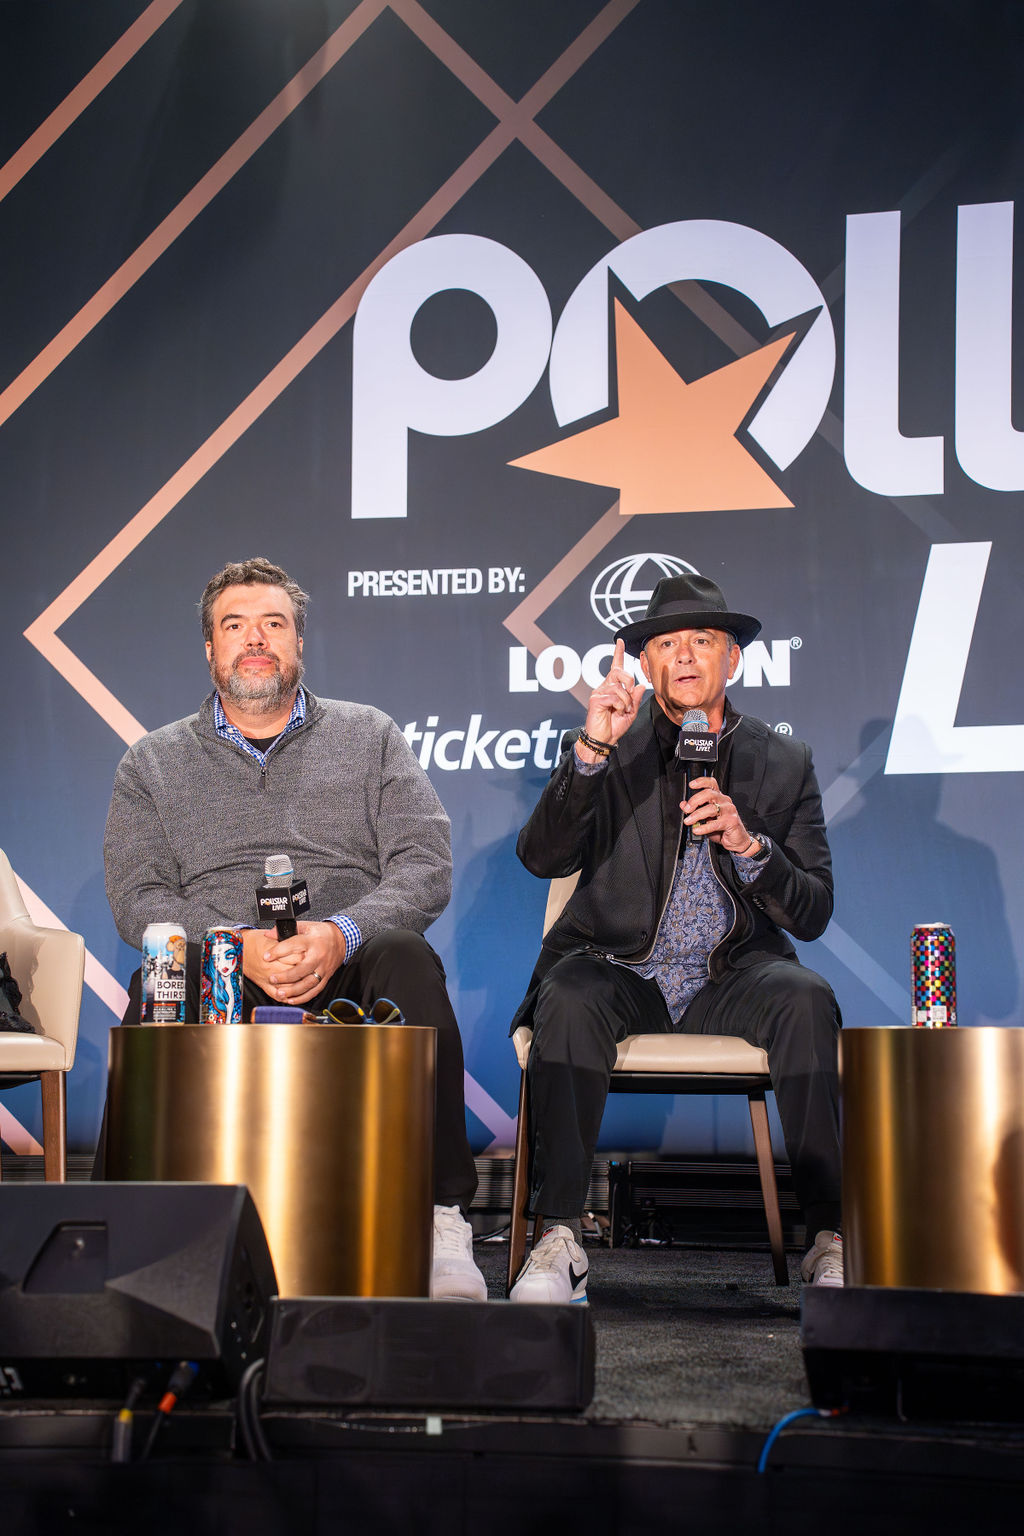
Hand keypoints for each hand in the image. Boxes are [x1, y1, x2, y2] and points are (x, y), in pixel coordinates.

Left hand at [241, 921, 346, 1006]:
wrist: (341, 940)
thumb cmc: (320, 933)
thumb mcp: (304, 926)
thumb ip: (286, 930)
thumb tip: (268, 935)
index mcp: (311, 941)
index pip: (293, 945)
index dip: (278, 951)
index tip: (266, 957)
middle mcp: (318, 956)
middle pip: (303, 969)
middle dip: (286, 976)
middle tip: (272, 978)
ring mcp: (323, 968)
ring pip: (309, 983)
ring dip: (294, 990)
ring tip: (280, 993)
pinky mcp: (326, 977)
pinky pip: (315, 990)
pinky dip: (303, 997)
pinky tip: (292, 999)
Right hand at [579, 639, 645, 759]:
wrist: (603, 739)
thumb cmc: (614, 726)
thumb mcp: (630, 712)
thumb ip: (635, 699)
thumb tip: (641, 685)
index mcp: (612, 688)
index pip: (616, 667)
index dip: (618, 653)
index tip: (620, 641)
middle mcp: (604, 687)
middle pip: (619, 672)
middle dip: (629, 681)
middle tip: (630, 695)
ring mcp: (598, 692)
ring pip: (619, 687)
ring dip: (626, 701)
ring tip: (623, 710)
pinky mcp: (596, 699)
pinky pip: (614, 696)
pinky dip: (620, 705)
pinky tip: (616, 712)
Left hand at [682, 776, 753, 852]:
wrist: (737, 840)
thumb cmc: (722, 828)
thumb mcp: (705, 819)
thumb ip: (695, 810)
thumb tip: (683, 804)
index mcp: (718, 798)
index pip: (711, 784)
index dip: (701, 782)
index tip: (691, 785)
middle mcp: (724, 801)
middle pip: (709, 794)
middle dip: (695, 800)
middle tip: (687, 809)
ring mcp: (729, 810)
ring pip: (711, 808)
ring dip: (697, 815)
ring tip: (689, 821)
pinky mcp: (731, 821)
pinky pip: (715, 823)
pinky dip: (704, 827)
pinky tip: (697, 830)